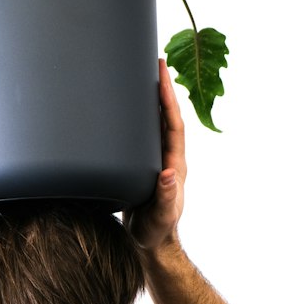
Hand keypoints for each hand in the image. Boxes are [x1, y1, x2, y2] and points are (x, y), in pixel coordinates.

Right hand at [124, 59, 186, 252]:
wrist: (150, 243)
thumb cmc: (156, 231)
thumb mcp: (160, 217)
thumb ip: (165, 198)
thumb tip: (169, 174)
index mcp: (174, 164)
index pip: (173, 123)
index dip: (169, 98)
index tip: (162, 73)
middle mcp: (168, 156)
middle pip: (167, 115)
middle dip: (163, 88)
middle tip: (155, 60)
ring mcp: (157, 159)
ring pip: (157, 121)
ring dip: (152, 98)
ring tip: (143, 74)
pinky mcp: (145, 164)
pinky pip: (145, 132)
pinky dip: (140, 114)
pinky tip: (128, 106)